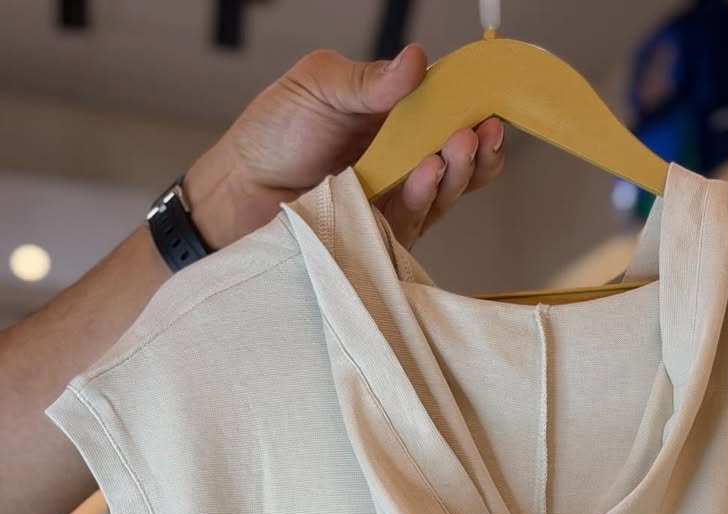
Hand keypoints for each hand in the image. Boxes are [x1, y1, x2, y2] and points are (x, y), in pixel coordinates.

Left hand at [183, 45, 504, 253]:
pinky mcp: (379, 238)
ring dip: (455, 173)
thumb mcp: (319, 87)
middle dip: (475, 149)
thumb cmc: (272, 137)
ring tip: (455, 150)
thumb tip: (417, 59)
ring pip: (442, 195)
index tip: (489, 107)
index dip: (474, 112)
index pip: (447, 116)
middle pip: (457, 162)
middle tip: (476, 133)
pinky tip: (426, 176)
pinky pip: (411, 221)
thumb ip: (370, 81)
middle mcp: (399, 163)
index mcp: (391, 121)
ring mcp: (391, 203)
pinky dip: (422, 197)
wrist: (235, 193)